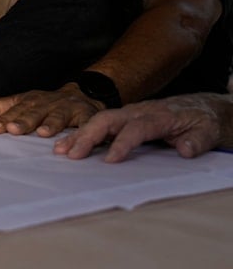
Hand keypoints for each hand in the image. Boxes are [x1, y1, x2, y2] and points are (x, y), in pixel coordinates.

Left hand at [0, 84, 102, 136]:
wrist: (83, 94)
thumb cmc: (46, 104)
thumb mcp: (22, 102)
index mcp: (31, 100)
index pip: (15, 110)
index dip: (5, 118)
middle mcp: (48, 102)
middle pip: (34, 112)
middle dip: (24, 121)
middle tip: (13, 130)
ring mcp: (68, 108)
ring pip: (58, 116)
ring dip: (50, 124)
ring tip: (42, 133)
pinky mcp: (87, 116)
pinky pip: (86, 124)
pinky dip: (82, 131)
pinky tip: (76, 138)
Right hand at [53, 93, 232, 162]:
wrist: (200, 108)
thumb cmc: (202, 122)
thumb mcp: (208, 131)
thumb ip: (198, 141)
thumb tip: (186, 150)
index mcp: (159, 116)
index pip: (136, 128)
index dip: (122, 143)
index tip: (109, 160)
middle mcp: (138, 112)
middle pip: (107, 119)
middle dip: (87, 136)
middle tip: (72, 154)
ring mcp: (128, 114)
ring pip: (98, 121)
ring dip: (77, 135)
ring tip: (59, 150)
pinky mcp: (122, 120)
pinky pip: (97, 124)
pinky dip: (79, 134)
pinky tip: (65, 146)